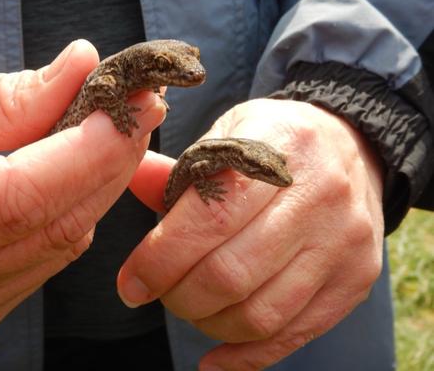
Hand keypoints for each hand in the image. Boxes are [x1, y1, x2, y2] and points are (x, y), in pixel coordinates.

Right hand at [0, 40, 165, 341]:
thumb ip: (4, 96)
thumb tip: (82, 67)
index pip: (18, 197)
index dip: (88, 151)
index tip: (134, 106)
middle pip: (55, 224)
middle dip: (112, 160)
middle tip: (141, 108)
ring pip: (65, 242)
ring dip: (102, 181)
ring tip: (116, 130)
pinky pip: (54, 255)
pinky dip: (79, 207)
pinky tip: (84, 170)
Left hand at [120, 99, 383, 369]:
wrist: (349, 145)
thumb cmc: (273, 144)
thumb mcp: (229, 136)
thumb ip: (181, 170)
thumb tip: (128, 180)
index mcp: (277, 150)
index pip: (210, 219)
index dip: (161, 259)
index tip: (132, 282)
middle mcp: (318, 196)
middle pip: (233, 275)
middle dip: (179, 297)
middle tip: (159, 293)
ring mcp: (343, 242)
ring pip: (262, 314)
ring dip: (209, 324)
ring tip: (189, 308)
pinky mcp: (356, 278)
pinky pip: (295, 334)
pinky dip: (247, 356)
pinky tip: (215, 358)